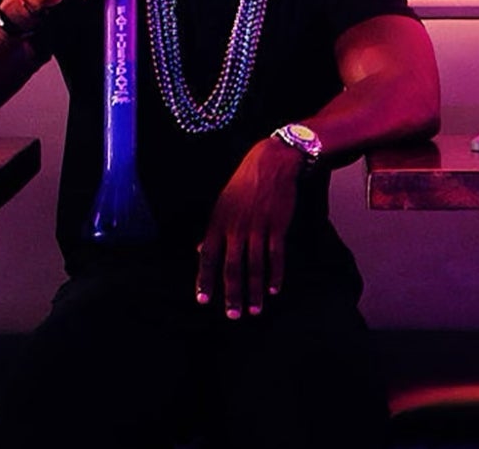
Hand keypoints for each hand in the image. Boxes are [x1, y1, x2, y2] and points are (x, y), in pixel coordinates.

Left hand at [195, 137, 303, 318]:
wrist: (271, 162)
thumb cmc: (244, 182)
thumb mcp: (222, 203)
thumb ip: (213, 230)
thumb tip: (201, 250)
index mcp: (218, 222)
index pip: (208, 257)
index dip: (205, 280)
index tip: (203, 301)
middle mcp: (235, 228)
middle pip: (232, 268)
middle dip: (232, 294)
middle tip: (233, 315)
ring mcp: (257, 228)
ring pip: (254, 266)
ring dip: (255, 291)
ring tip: (255, 309)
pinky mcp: (277, 226)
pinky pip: (276, 256)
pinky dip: (276, 274)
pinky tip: (275, 289)